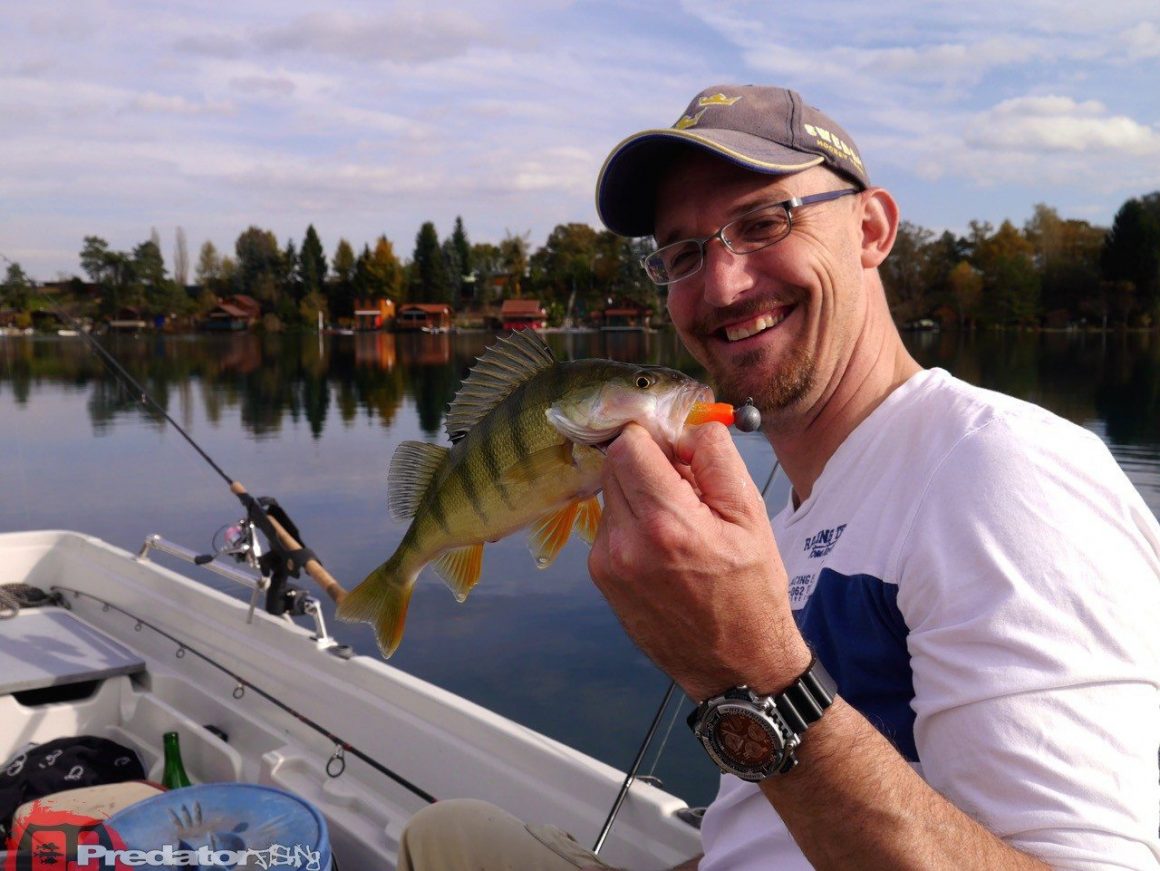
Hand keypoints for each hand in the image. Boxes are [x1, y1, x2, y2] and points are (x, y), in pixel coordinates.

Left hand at [589, 422, 809, 700]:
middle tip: (685, 485)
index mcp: (667, 524)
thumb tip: (684, 424)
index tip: (676, 447)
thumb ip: (714, 458)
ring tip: (679, 524)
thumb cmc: (751, 591)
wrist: (736, 666)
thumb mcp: (750, 516)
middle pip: (614, 465)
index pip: (627, 444)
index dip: (653, 436)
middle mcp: (626, 543)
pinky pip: (610, 525)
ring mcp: (608, 563)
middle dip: (646, 463)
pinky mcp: (602, 578)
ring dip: (639, 494)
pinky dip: (633, 523)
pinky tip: (665, 548)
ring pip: (611, 493)